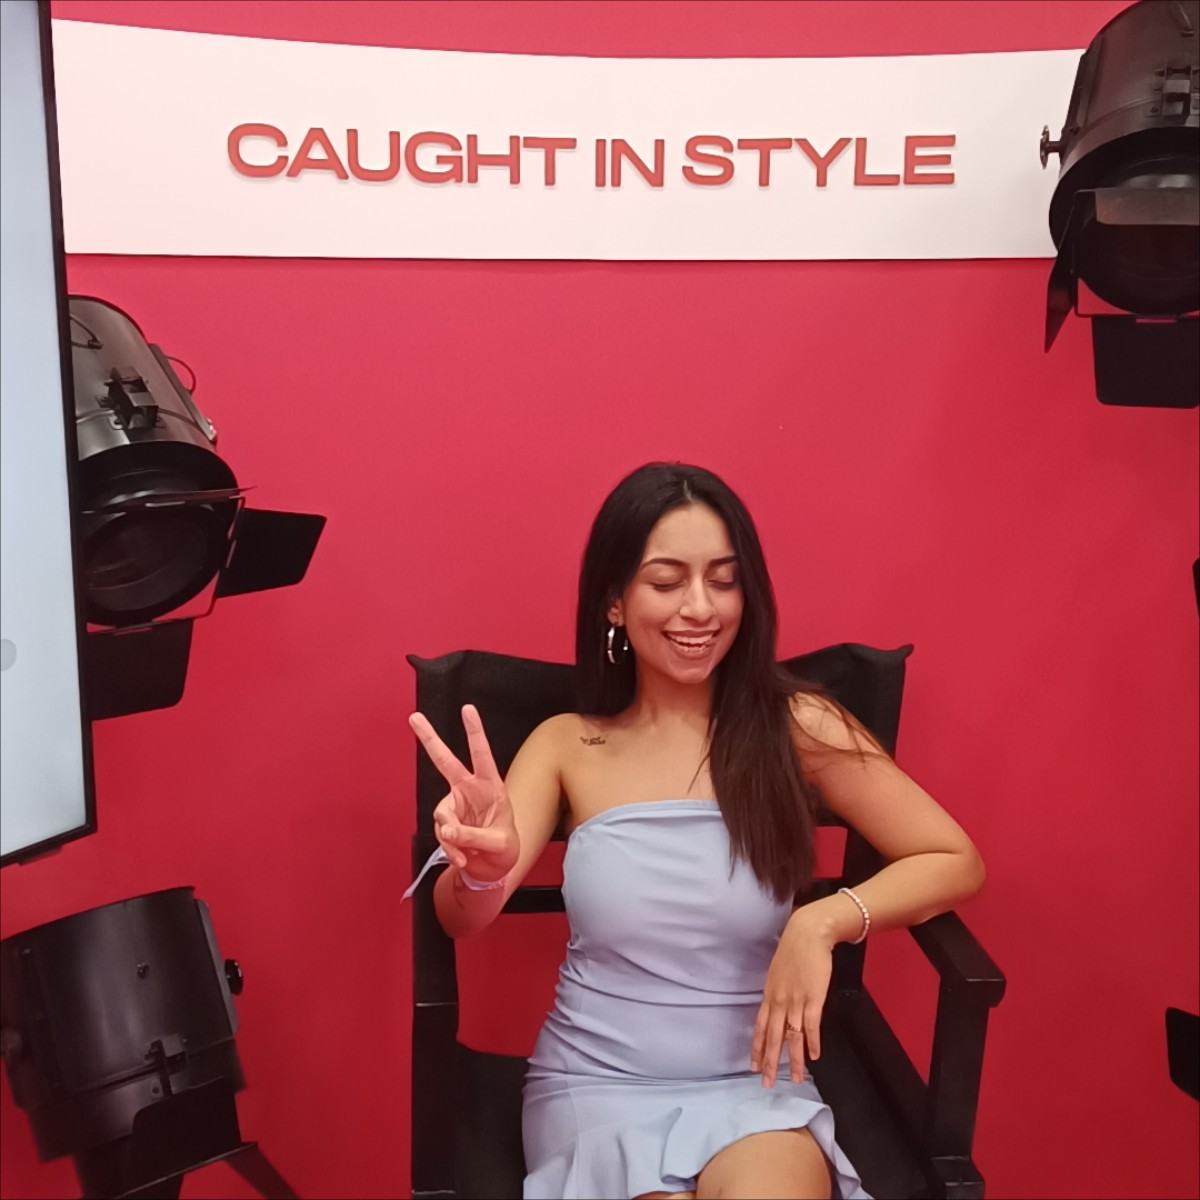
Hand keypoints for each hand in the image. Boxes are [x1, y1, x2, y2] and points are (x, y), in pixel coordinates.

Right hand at [408, 704, 518, 883]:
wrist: (493, 870)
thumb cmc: (505, 849)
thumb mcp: (498, 843)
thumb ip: (472, 836)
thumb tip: (446, 830)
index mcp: (490, 786)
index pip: (481, 755)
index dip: (474, 732)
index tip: (467, 709)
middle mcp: (469, 791)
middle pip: (445, 761)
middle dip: (429, 739)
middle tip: (415, 717)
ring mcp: (454, 806)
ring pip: (442, 816)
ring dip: (452, 838)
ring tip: (467, 854)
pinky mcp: (445, 823)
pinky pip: (441, 835)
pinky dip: (451, 850)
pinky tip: (463, 858)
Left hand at [750, 911, 834, 1087]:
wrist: (808, 934)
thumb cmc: (794, 950)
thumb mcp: (778, 972)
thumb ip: (777, 991)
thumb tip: (778, 1006)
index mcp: (770, 994)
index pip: (761, 1027)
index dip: (758, 1047)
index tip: (754, 1065)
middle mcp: (779, 1000)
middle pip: (773, 1037)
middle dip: (770, 1062)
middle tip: (767, 1083)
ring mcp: (796, 1000)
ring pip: (792, 1037)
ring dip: (794, 1060)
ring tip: (796, 1079)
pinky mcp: (813, 998)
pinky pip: (811, 1026)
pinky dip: (812, 1042)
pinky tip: (814, 1056)